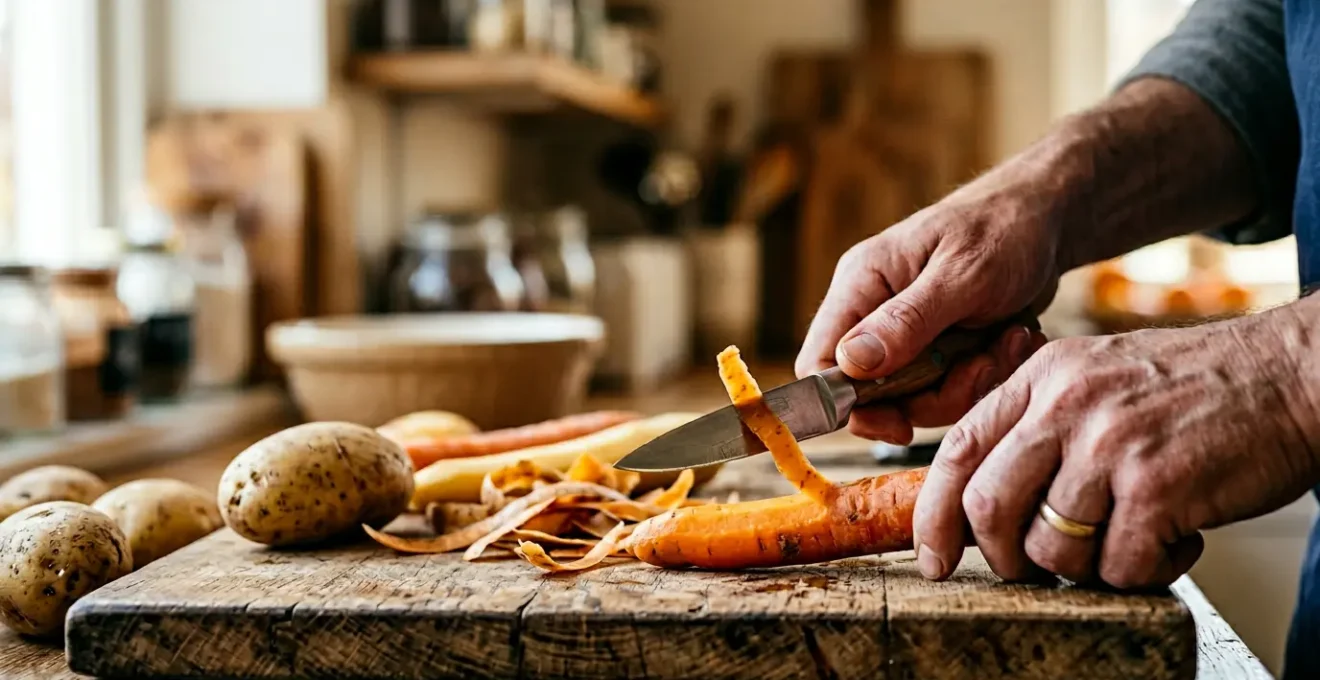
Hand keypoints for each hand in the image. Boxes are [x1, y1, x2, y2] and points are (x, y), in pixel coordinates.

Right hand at [795, 186, 1057, 443]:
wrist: (1048, 217)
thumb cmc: (1003, 228)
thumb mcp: (963, 275)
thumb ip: (907, 321)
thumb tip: (850, 364)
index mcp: (860, 285)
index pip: (819, 363)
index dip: (846, 404)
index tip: (898, 422)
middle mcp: (874, 313)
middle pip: (872, 395)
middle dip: (932, 395)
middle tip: (980, 365)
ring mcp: (906, 335)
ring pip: (917, 399)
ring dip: (969, 383)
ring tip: (1009, 341)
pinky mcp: (938, 349)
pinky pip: (949, 390)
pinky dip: (987, 375)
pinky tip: (1014, 340)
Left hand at [913, 300, 1319, 587]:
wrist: (1291, 376)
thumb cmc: (1191, 389)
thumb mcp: (1095, 378)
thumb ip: (1038, 423)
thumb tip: (982, 501)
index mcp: (1042, 377)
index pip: (958, 450)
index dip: (934, 513)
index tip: (933, 556)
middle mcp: (1068, 405)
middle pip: (989, 505)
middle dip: (1001, 556)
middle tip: (1029, 570)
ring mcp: (1112, 445)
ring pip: (1051, 546)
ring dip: (1084, 565)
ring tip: (1126, 538)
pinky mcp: (1159, 487)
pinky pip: (1119, 566)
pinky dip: (1142, 570)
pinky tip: (1172, 540)